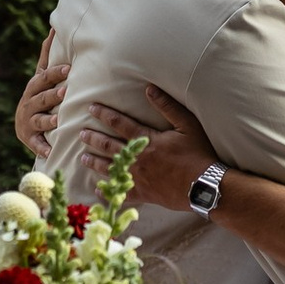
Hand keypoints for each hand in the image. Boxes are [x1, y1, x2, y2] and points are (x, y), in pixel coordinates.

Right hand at [15, 30, 66, 157]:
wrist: (24, 127)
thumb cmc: (39, 96)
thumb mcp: (41, 77)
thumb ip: (47, 55)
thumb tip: (54, 26)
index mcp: (34, 88)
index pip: (44, 78)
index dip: (55, 73)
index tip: (69, 68)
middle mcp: (29, 103)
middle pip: (41, 97)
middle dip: (52, 94)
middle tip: (66, 92)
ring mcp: (28, 121)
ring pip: (38, 119)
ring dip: (48, 119)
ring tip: (59, 120)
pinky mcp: (30, 139)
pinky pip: (36, 144)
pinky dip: (42, 147)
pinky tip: (49, 151)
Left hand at [77, 87, 217, 212]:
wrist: (203, 186)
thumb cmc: (198, 154)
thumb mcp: (187, 125)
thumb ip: (167, 107)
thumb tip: (149, 89)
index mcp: (146, 140)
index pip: (120, 123)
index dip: (105, 114)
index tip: (91, 108)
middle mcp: (137, 158)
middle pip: (109, 146)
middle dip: (93, 138)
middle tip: (81, 133)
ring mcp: (138, 177)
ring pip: (110, 168)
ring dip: (95, 162)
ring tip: (82, 157)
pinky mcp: (143, 194)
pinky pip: (121, 193)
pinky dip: (108, 191)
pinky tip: (98, 189)